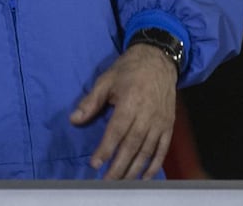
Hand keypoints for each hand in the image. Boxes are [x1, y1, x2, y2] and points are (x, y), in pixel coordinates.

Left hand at [70, 43, 177, 178]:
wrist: (158, 60)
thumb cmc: (129, 69)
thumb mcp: (106, 80)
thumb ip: (91, 102)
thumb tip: (74, 119)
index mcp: (130, 102)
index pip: (116, 131)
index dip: (106, 149)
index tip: (95, 164)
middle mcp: (147, 114)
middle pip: (132, 145)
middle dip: (119, 165)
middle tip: (107, 181)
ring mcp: (160, 121)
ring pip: (147, 150)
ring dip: (135, 169)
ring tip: (122, 182)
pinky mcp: (168, 125)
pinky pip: (162, 149)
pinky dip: (154, 164)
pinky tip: (145, 176)